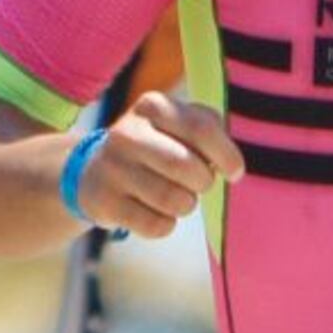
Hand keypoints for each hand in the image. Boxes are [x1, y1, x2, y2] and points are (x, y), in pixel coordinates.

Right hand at [79, 92, 243, 236]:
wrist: (96, 171)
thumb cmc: (158, 146)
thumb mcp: (180, 124)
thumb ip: (210, 130)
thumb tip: (231, 164)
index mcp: (152, 107)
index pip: (202, 129)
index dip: (227, 156)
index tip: (235, 172)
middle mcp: (126, 133)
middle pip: (187, 167)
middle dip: (204, 182)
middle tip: (198, 183)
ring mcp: (111, 168)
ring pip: (174, 200)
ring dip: (186, 204)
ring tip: (176, 196)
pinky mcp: (104, 202)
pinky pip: (156, 225)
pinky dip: (166, 224)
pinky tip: (155, 211)